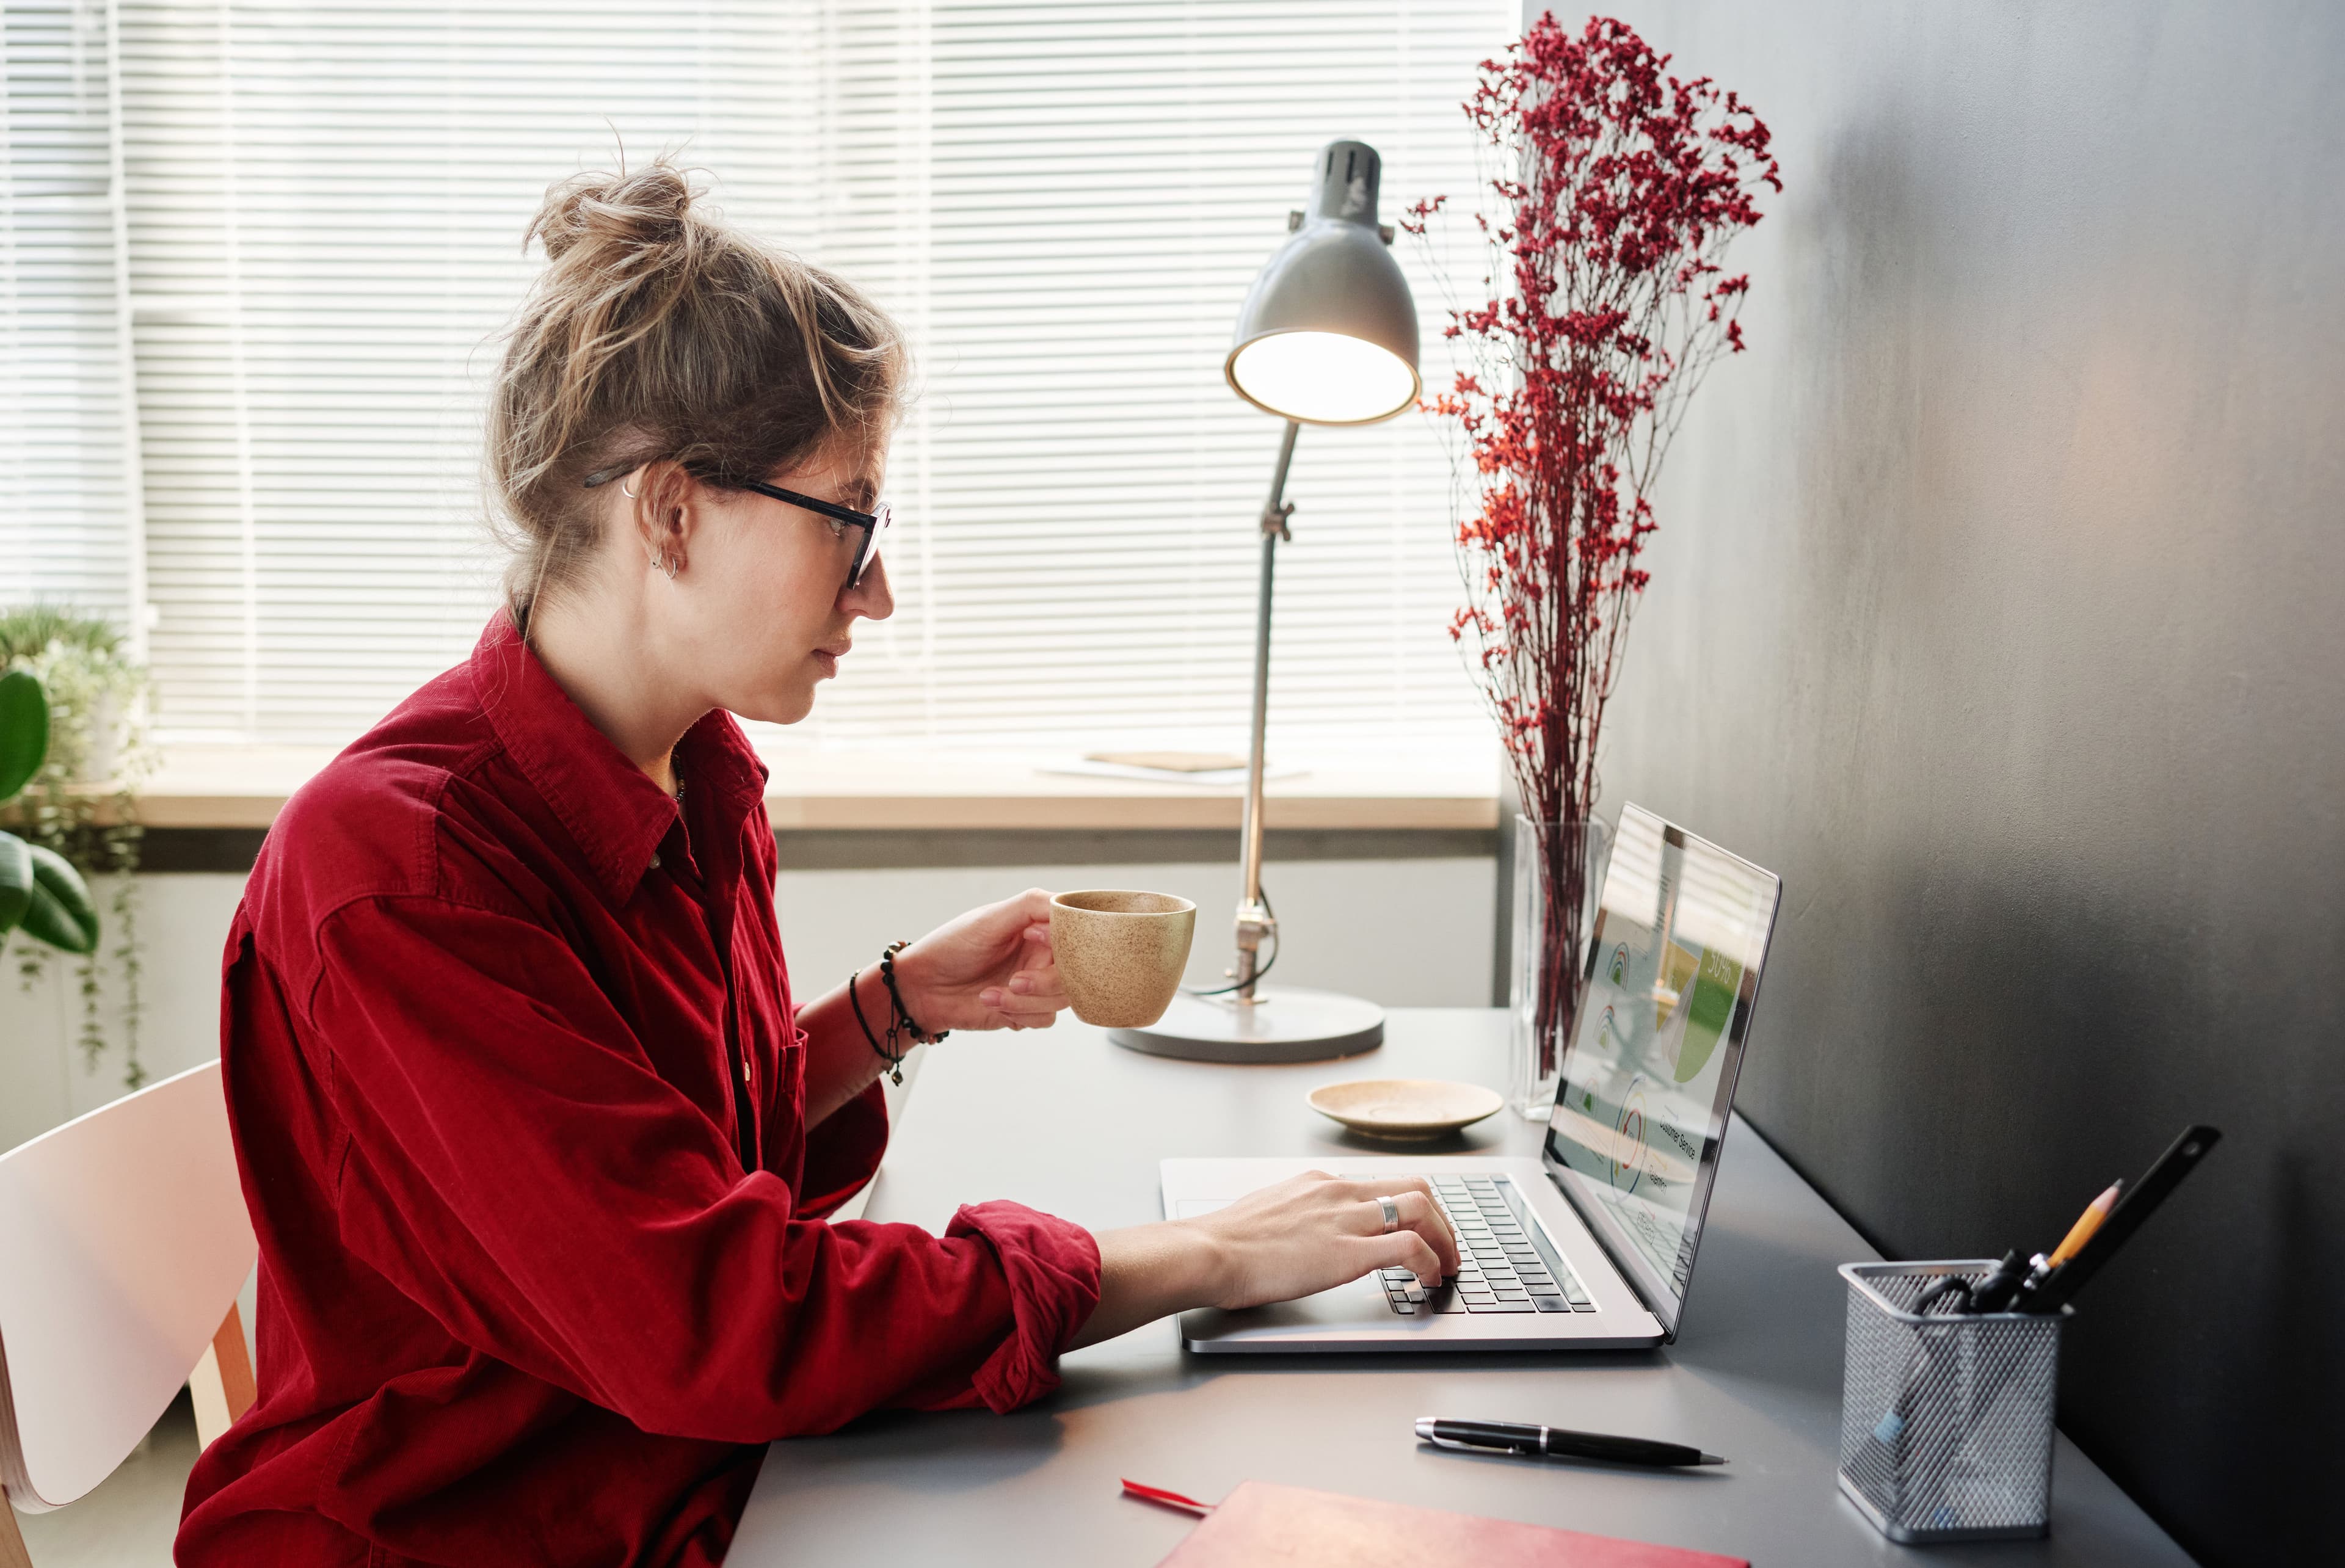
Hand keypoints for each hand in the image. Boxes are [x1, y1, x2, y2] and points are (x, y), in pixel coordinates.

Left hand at [890, 888, 1067, 1032]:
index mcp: (1038, 926)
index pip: (1076, 932)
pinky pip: (1045, 1018)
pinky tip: (991, 1002)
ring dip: (1025, 1001)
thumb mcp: (989, 919)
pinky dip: (1019, 1014)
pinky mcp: (1026, 1009)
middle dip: (1045, 981)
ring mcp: (1036, 982)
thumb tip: (1069, 903)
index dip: (1061, 940)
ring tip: (989, 994)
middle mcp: (1042, 953)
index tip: (1029, 937)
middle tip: (1014, 981)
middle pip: (1075, 971)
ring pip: (1061, 999)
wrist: (921, 988)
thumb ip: (1032, 905)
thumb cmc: (951, 947)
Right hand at [1191, 1171, 1459, 1305]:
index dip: (1410, 1206)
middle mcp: (1338, 1192)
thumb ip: (1293, 1216)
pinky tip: (1428, 1280)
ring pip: (1420, 1208)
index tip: (1418, 1228)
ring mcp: (1346, 1219)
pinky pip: (1410, 1247)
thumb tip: (1299, 1231)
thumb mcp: (1266, 1213)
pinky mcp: (1349, 1251)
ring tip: (1447, 1266)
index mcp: (1317, 1183)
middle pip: (1414, 1187)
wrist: (1209, 1251)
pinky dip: (1430, 1261)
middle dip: (1440, 1218)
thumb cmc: (1224, 1241)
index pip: (1380, 1183)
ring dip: (1445, 1239)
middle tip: (1447, 1247)